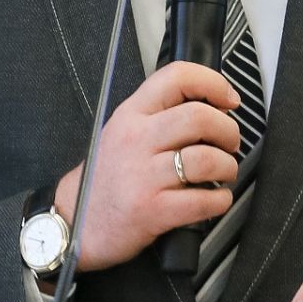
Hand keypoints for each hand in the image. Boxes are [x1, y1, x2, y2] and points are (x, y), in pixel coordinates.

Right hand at [53, 61, 241, 271]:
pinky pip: (203, 201)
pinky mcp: (151, 210)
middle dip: (228, 130)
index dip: (213, 82)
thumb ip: (161, 115)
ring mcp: (142, 176)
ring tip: (223, 172)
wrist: (73, 224)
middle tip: (229, 143)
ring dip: (228, 166)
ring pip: (206, 158)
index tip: (229, 99)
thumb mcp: (124, 132)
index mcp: (131, 115)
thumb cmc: (107, 178)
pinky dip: (220, 200)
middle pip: (200, 116)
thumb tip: (214, 106)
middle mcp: (136, 140)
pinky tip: (214, 199)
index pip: (176, 77)